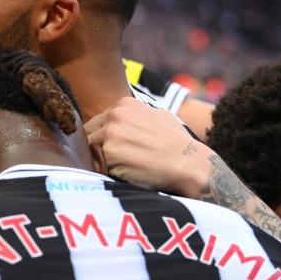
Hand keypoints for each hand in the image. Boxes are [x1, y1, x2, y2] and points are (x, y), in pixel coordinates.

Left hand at [85, 97, 211, 195]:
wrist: (190, 164)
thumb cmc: (179, 144)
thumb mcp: (159, 116)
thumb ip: (138, 115)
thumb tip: (125, 120)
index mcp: (124, 105)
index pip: (98, 121)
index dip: (101, 137)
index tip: (110, 149)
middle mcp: (115, 115)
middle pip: (89, 133)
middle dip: (96, 147)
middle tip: (110, 162)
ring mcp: (110, 133)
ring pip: (91, 149)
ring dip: (99, 160)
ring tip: (118, 169)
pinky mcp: (110, 153)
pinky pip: (97, 164)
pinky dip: (104, 171)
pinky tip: (121, 174)